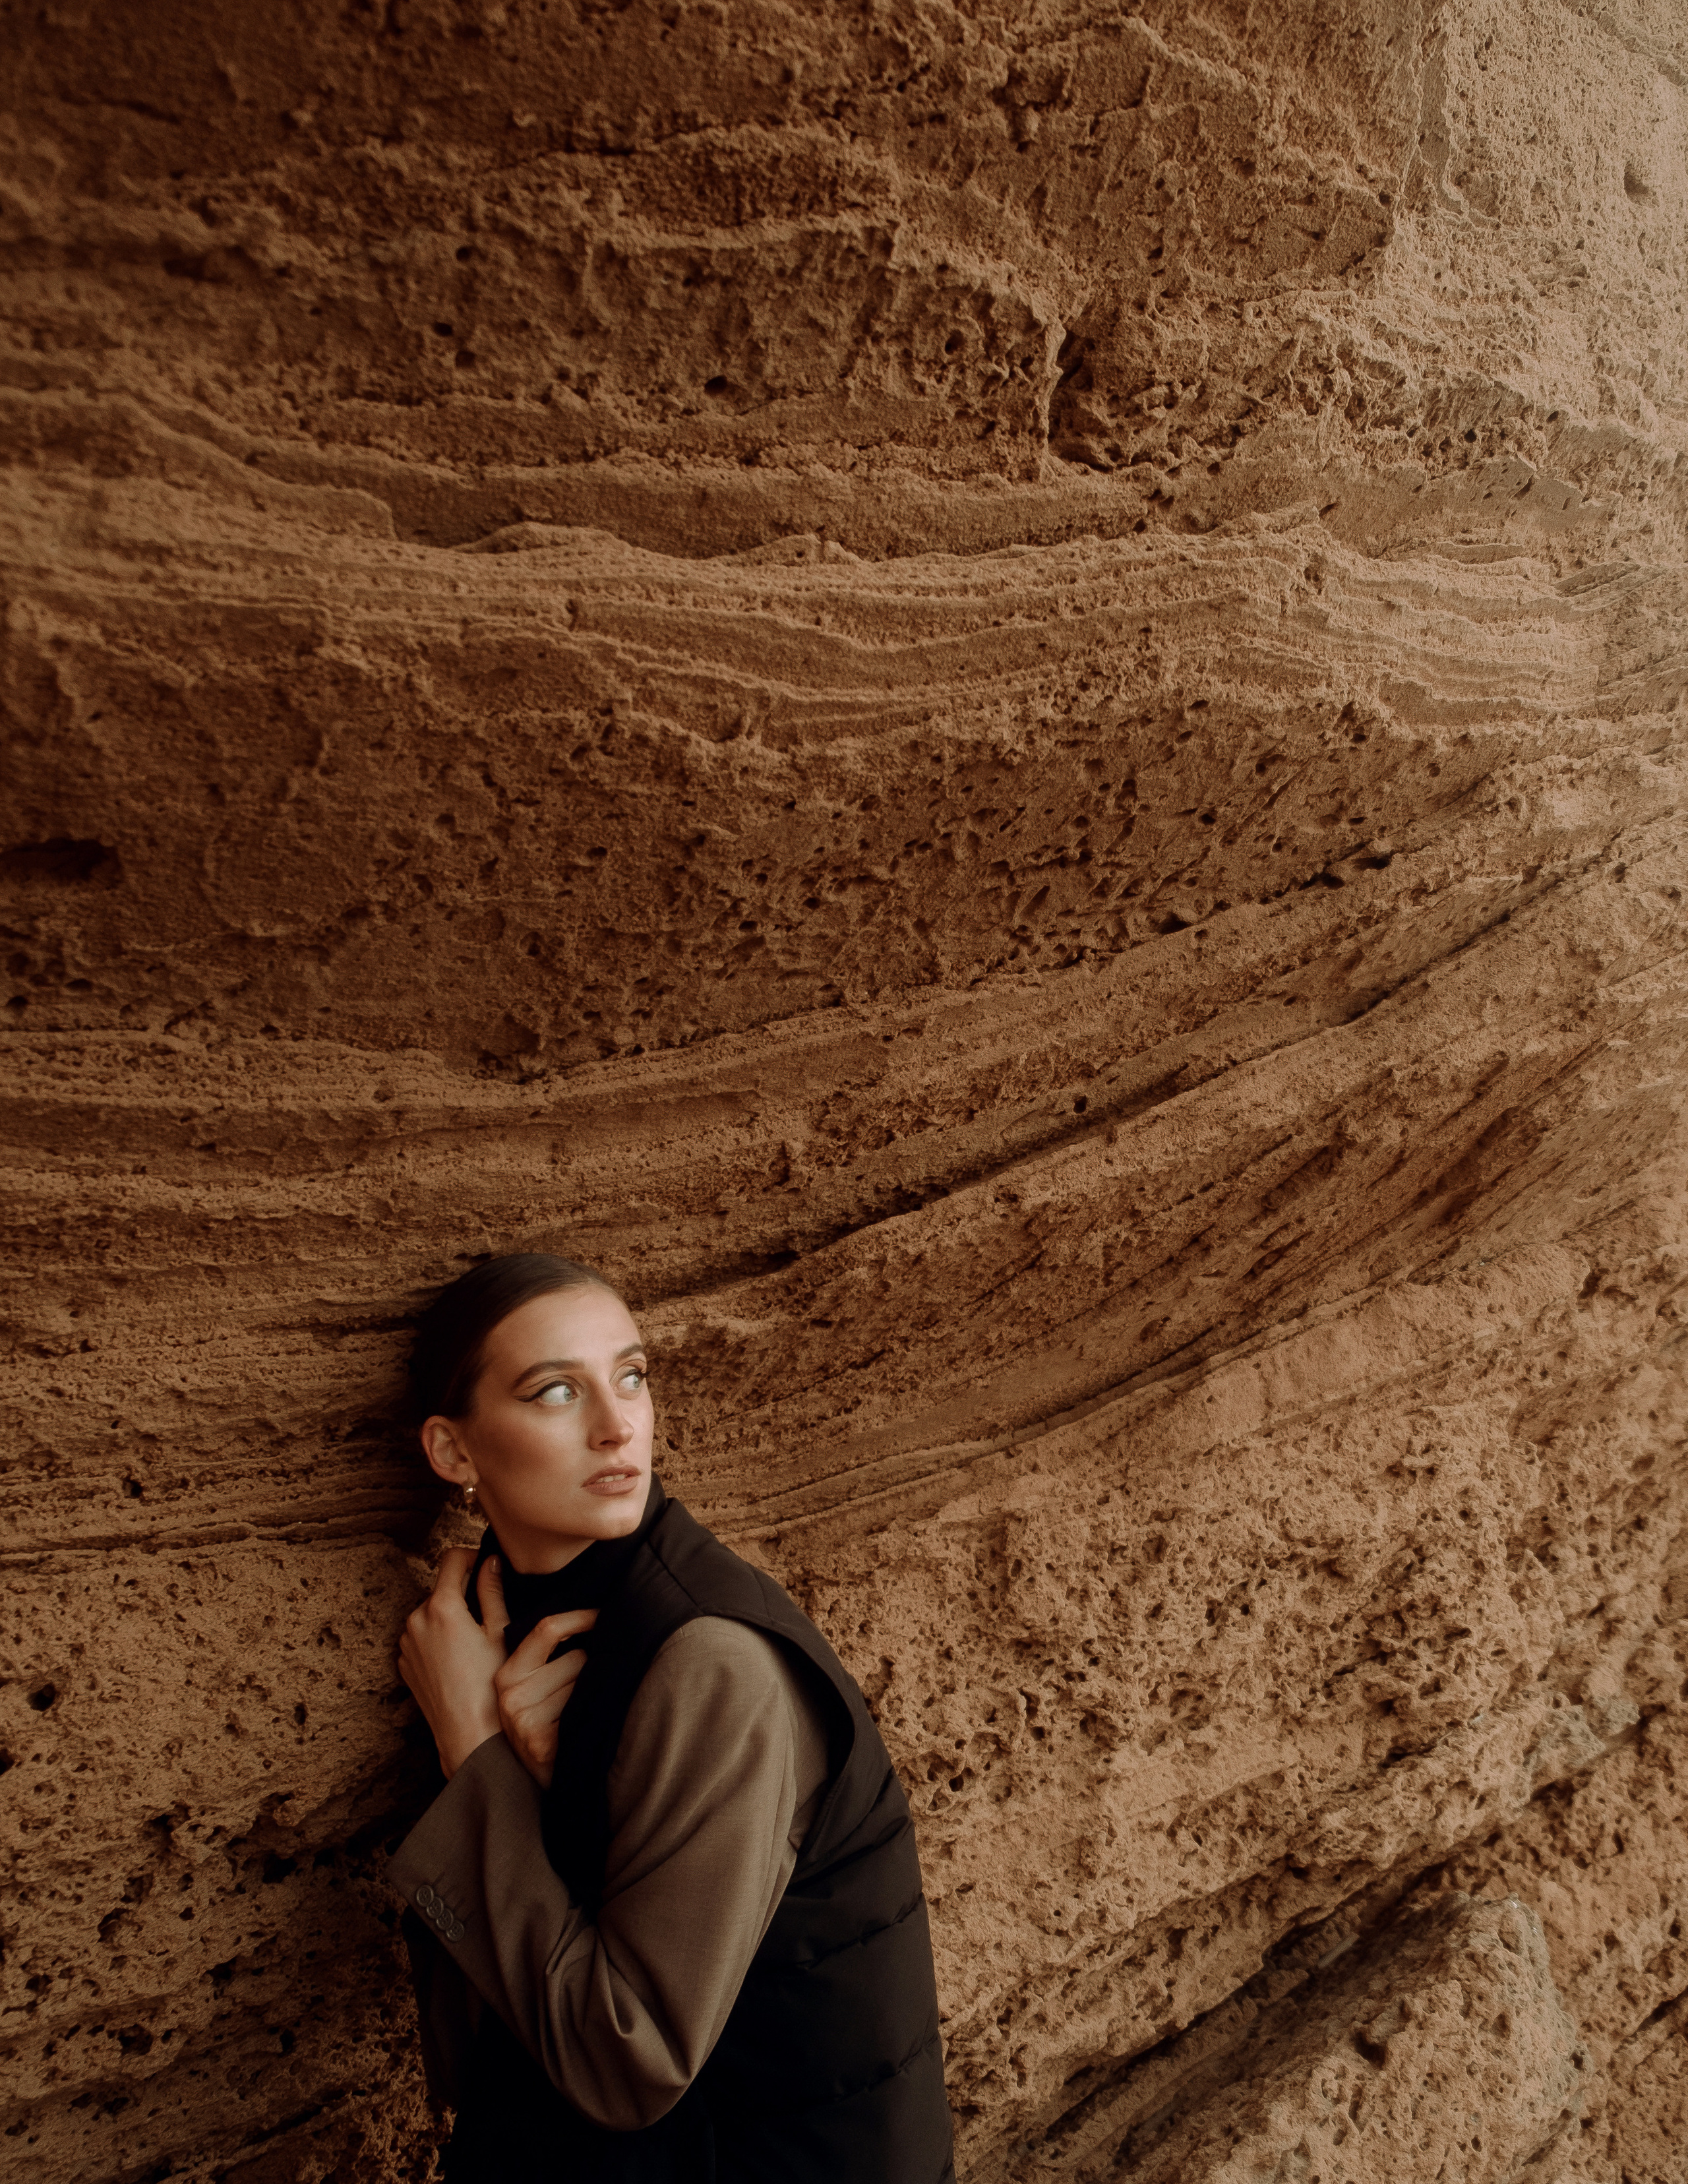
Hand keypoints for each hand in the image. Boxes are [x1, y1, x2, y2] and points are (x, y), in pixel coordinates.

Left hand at [398, 1549, 506, 1778]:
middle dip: (462, 1594)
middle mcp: (416, 1620)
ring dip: (449, 1618)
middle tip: (488, 1617)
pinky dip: (437, 1640)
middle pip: (441, 1588)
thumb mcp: (500, 1633)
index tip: (486, 1567)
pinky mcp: (404, 1663)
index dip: (472, 1556)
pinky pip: (421, 1638)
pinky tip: (457, 1662)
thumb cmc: (489, 1686)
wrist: (467, 1735)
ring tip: (473, 1644)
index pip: (451, 1558)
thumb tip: (491, 1561)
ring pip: (430, 1614)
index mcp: (442, 1607)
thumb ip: (492, 1591)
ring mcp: (406, 1643)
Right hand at [481, 1560, 596, 1790]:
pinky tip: (582, 1728)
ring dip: (591, 1692)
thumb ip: (546, 1652)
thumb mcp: (533, 1685)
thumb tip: (591, 1610)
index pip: (548, 1629)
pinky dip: (592, 1712)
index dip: (581, 1617)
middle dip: (589, 1668)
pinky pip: (584, 1707)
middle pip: (576, 1657)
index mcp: (506, 1673)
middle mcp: (509, 1693)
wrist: (535, 1785)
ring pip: (584, 1681)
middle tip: (583, 1692)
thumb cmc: (544, 1725)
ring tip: (578, 1714)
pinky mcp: (540, 1742)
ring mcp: (523, 1719)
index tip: (604, 1614)